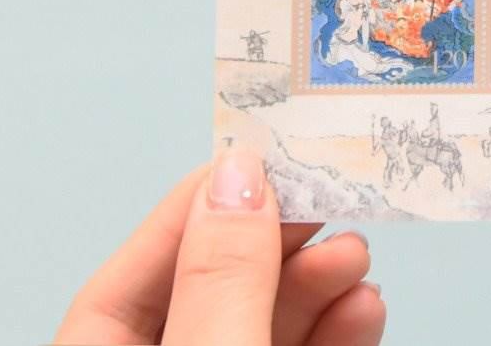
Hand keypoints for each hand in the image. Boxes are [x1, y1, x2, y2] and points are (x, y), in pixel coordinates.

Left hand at [55, 149, 384, 345]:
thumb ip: (223, 279)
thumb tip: (239, 175)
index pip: (127, 280)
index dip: (195, 213)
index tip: (261, 161)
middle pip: (206, 298)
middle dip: (275, 249)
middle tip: (328, 202)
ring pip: (259, 328)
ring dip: (316, 289)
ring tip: (357, 255)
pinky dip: (333, 334)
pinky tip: (363, 308)